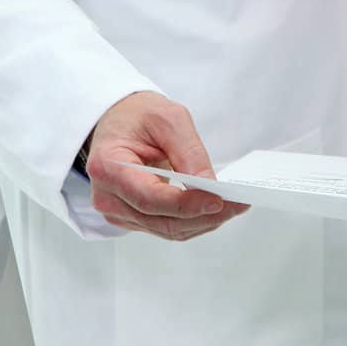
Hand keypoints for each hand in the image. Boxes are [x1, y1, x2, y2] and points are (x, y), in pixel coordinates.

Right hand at [84, 92, 248, 239]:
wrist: (119, 121)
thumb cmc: (138, 116)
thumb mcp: (169, 119)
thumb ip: (189, 153)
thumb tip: (208, 185)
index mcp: (108, 167)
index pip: (149, 198)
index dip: (185, 204)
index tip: (217, 200)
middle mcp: (107, 196)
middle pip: (160, 219)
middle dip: (203, 216)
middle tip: (238, 204)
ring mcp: (118, 210)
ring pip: (166, 229)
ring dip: (203, 222)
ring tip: (233, 206)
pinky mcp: (131, 216)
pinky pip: (165, 227)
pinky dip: (193, 221)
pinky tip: (214, 208)